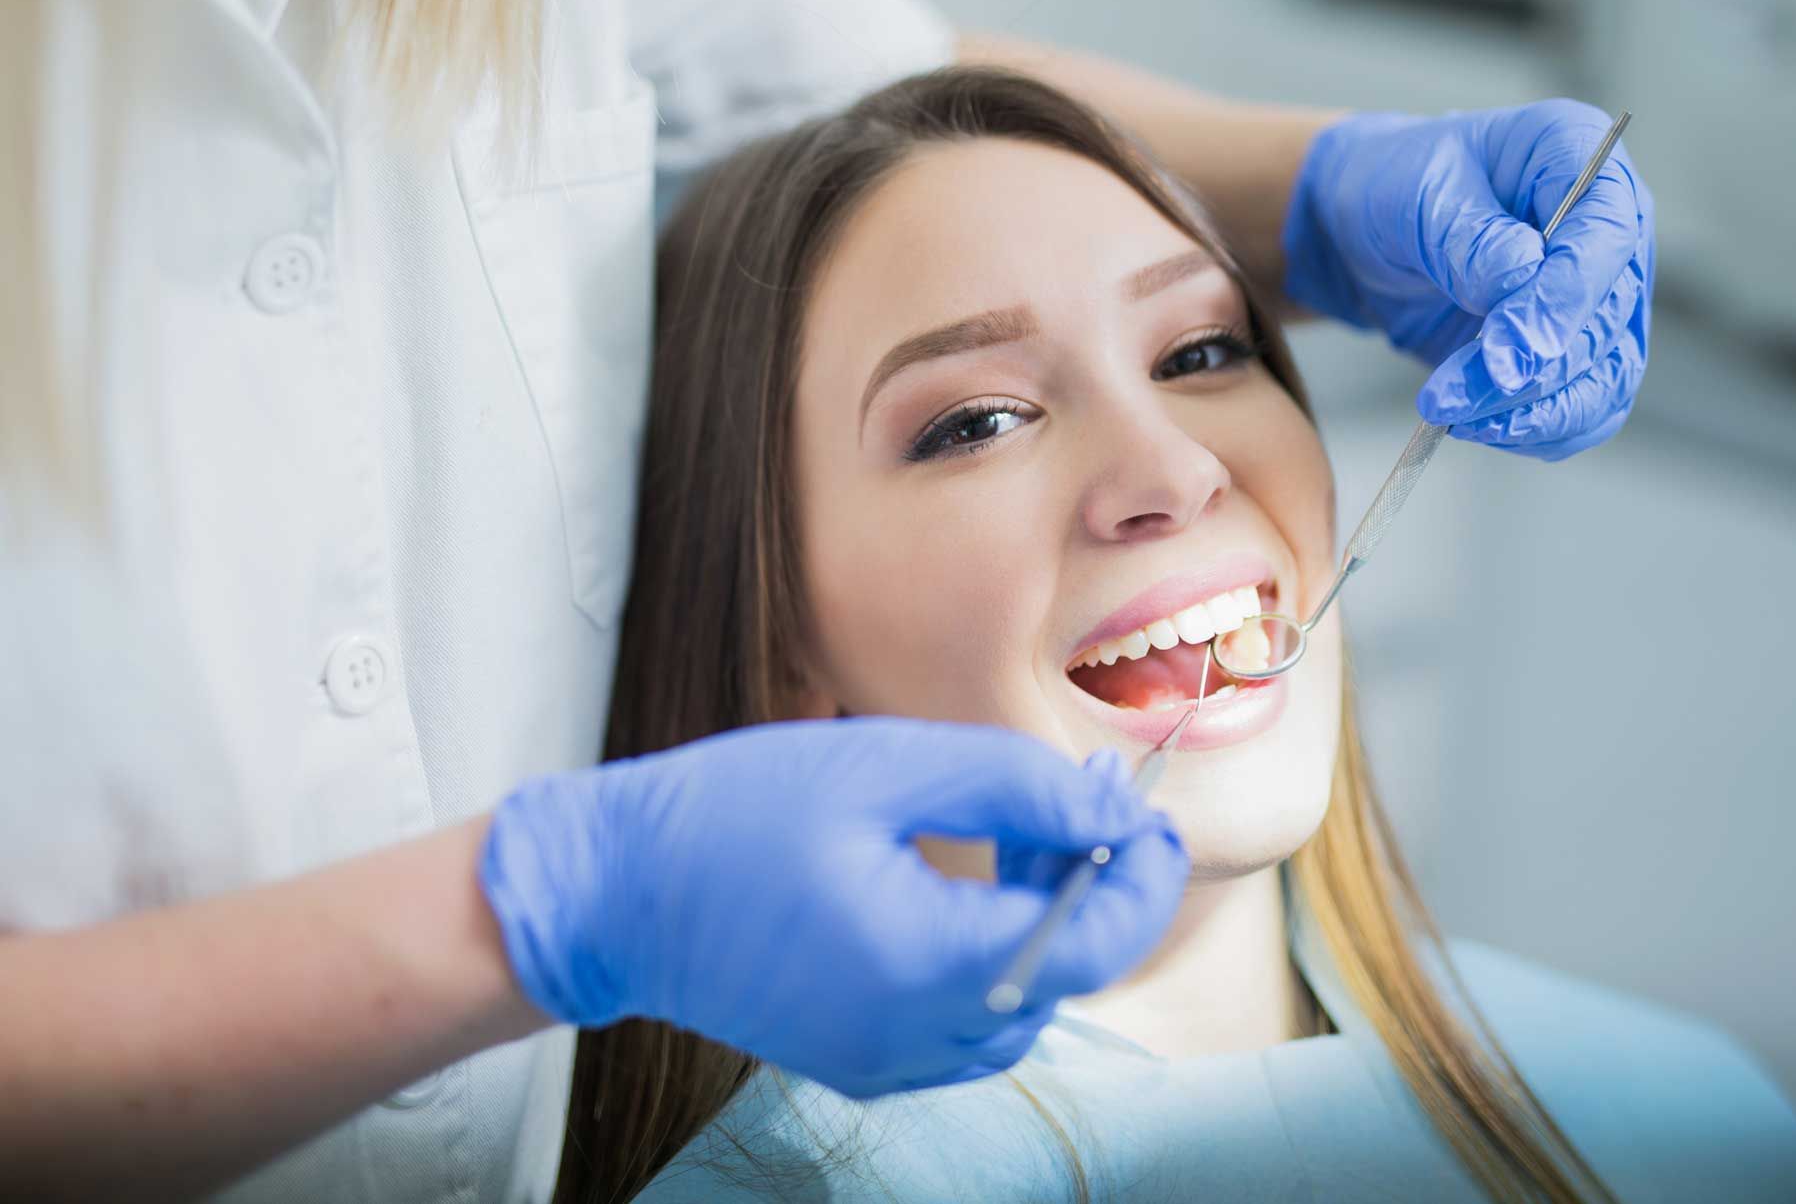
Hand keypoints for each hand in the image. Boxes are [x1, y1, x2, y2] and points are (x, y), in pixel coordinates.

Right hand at [479, 722, 1185, 1096]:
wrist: (610, 891)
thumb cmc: (730, 815)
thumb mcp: (885, 768)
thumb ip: (1014, 787)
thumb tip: (1108, 810)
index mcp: (925, 968)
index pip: (1091, 944)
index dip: (1143, 878)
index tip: (1152, 815)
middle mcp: (913, 1038)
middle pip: (1062, 978)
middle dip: (1091, 888)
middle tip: (1078, 799)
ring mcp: (883, 1061)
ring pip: (1021, 1007)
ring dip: (1043, 926)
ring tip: (1013, 837)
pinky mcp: (858, 1059)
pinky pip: (965, 1024)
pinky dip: (992, 962)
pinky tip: (963, 888)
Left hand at [1285, 99, 1654, 460]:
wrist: (1366, 226)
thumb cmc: (1394, 184)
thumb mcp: (1414, 195)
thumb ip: (1469, 238)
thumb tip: (1519, 280)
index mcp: (1578, 156)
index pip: (1604, 238)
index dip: (1562, 303)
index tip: (1507, 356)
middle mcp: (1607, 226)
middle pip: (1606, 318)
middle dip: (1529, 371)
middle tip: (1447, 397)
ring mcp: (1597, 293)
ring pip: (1604, 376)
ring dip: (1531, 411)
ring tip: (1450, 413)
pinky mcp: (1572, 348)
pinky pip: (1583, 406)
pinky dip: (1536, 428)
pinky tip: (1478, 424)